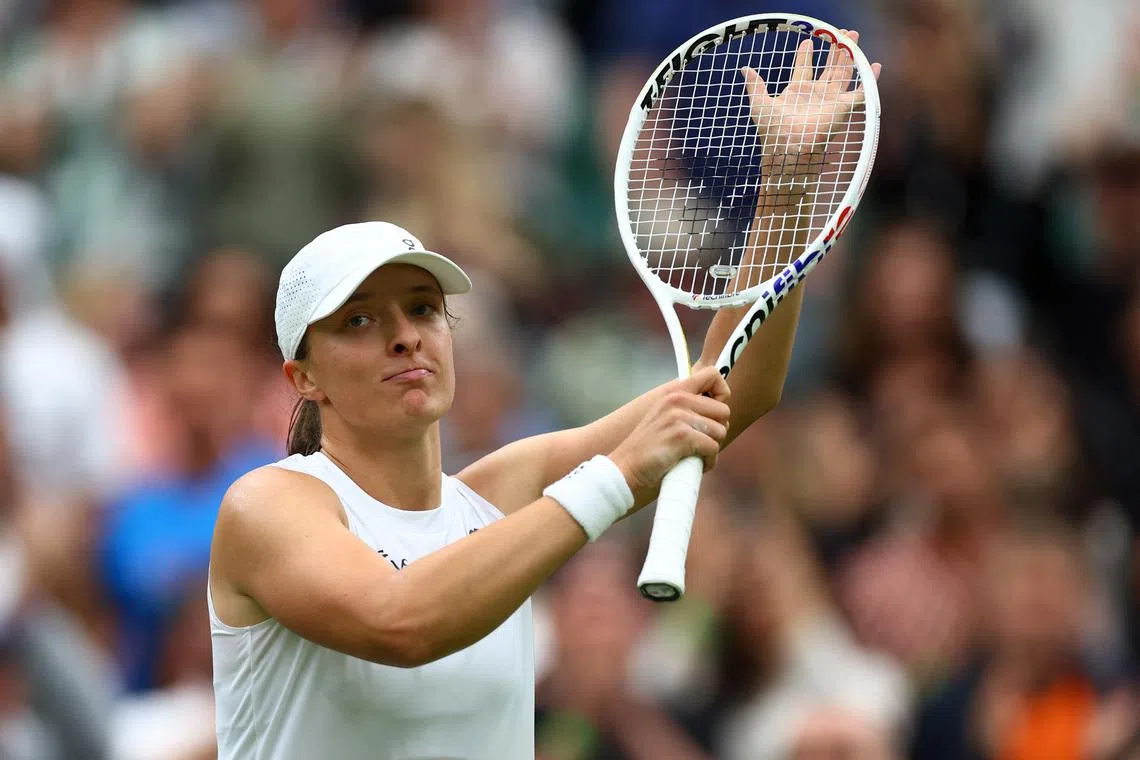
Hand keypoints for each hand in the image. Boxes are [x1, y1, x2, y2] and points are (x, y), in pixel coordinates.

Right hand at [609, 366, 730, 507]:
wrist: (626, 468)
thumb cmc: (649, 448)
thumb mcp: (665, 418)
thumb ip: (688, 409)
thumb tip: (720, 411)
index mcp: (674, 392)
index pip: (713, 374)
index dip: (722, 394)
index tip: (714, 413)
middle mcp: (677, 399)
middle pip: (724, 410)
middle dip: (717, 430)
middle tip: (701, 442)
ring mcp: (678, 416)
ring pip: (720, 431)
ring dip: (712, 448)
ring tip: (695, 455)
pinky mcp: (682, 436)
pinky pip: (713, 447)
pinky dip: (708, 461)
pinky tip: (693, 465)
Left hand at [742, 30, 881, 154]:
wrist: (788, 148)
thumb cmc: (772, 131)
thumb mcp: (760, 104)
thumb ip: (755, 85)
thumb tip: (743, 69)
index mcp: (797, 92)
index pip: (803, 68)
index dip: (805, 55)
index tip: (807, 42)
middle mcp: (816, 95)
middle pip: (828, 67)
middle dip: (835, 49)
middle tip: (839, 32)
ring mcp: (831, 100)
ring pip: (844, 72)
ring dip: (849, 54)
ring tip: (852, 36)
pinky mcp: (842, 108)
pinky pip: (861, 92)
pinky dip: (870, 80)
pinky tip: (875, 65)